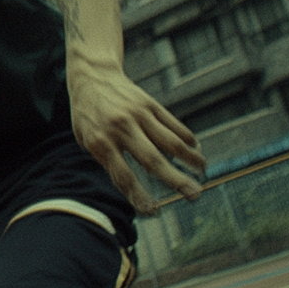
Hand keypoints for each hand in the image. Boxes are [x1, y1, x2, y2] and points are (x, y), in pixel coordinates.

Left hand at [68, 61, 205, 215]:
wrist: (91, 75)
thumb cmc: (88, 115)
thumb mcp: (86, 138)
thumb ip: (106, 159)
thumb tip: (130, 187)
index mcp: (101, 142)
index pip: (123, 176)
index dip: (139, 197)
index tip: (154, 212)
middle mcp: (121, 129)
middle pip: (152, 160)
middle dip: (175, 181)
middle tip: (195, 196)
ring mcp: (137, 115)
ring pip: (170, 141)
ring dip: (190, 158)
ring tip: (202, 171)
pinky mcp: (149, 104)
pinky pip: (172, 124)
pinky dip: (186, 137)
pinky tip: (195, 148)